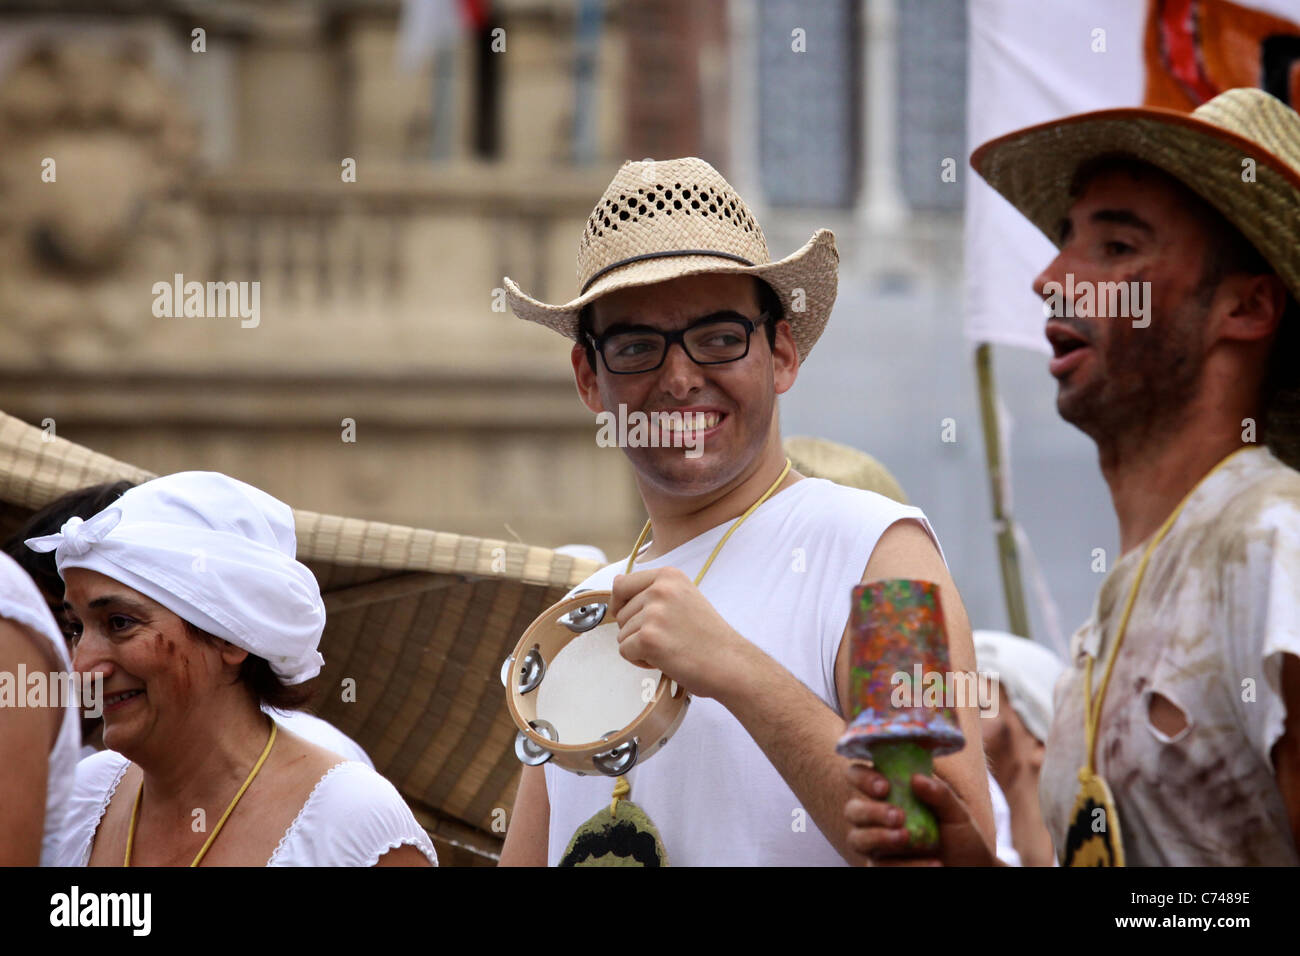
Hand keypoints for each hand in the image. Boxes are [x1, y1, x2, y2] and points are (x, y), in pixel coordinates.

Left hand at [610, 567, 748, 700]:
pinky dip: (640, 661)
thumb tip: (616, 584)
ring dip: (640, 647)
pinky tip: (665, 660)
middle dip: (636, 631)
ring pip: (622, 634)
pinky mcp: (649, 638)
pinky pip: (625, 651)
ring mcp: (654, 613)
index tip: (635, 618)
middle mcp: (660, 589)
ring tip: (670, 649)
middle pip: (620, 613)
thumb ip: (654, 591)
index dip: (621, 605)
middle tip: (668, 639)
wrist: (731, 663)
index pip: (622, 584)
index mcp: (669, 576)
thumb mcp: (684, 598)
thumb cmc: (709, 636)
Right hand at [844, 762, 998, 866]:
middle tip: (898, 816)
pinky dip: (908, 864)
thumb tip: (916, 779)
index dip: (863, 778)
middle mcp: (877, 818)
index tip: (885, 787)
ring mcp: (877, 845)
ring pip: (857, 839)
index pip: (859, 776)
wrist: (972, 870)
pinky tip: (934, 863)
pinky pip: (881, 867)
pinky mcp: (883, 868)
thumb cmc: (962, 837)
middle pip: (852, 810)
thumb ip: (939, 794)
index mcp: (891, 794)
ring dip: (879, 837)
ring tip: (909, 839)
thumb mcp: (958, 813)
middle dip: (871, 811)